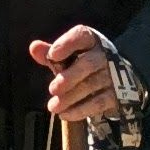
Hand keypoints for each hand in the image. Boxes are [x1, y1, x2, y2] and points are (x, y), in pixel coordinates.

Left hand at [29, 22, 127, 139]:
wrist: (113, 80)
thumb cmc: (81, 63)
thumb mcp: (67, 56)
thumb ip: (50, 53)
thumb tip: (34, 47)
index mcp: (91, 40)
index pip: (82, 35)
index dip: (67, 44)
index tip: (52, 55)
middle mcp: (104, 55)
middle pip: (88, 64)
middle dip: (69, 77)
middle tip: (52, 89)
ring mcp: (112, 75)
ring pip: (91, 85)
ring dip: (70, 97)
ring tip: (53, 106)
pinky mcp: (115, 94)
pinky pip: (98, 103)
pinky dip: (80, 110)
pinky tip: (65, 114)